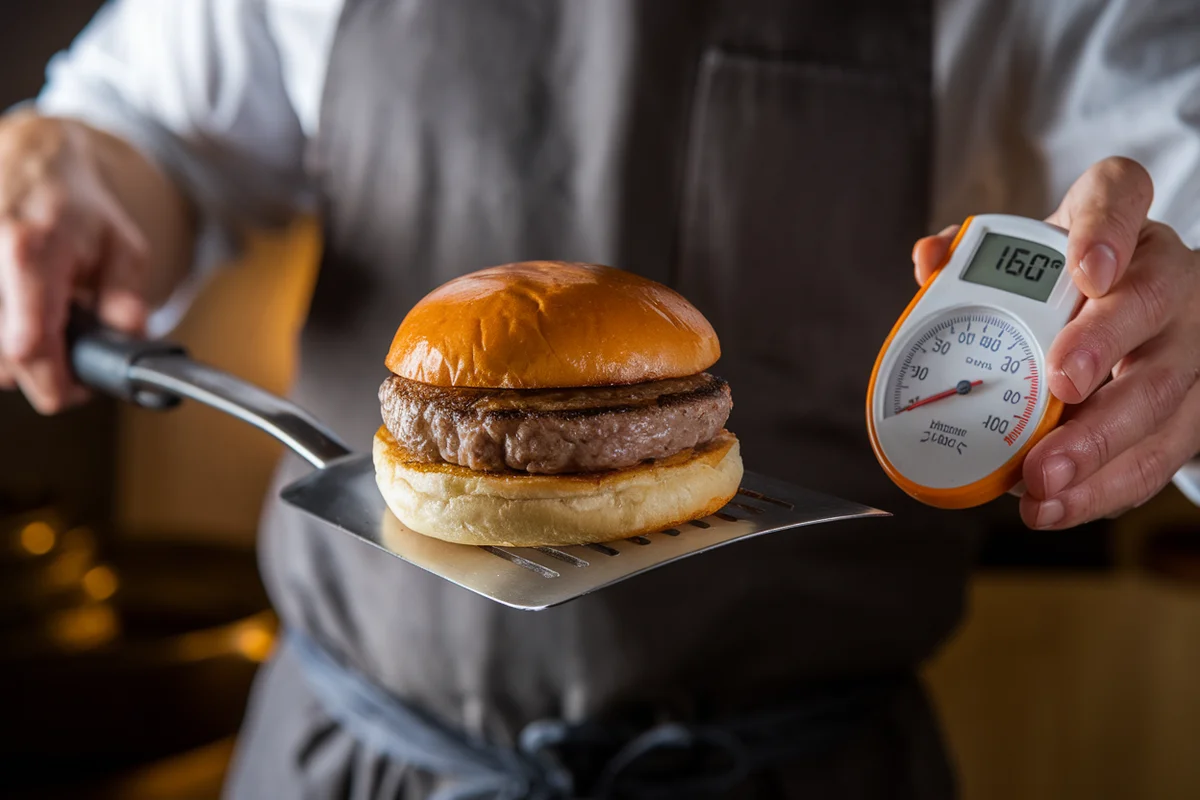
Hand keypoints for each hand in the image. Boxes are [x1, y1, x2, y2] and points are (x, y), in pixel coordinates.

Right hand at [0, 111, 175, 413]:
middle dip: (38, 374)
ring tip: (45, 330)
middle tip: (68, 364)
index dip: (53, 383)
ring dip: (15, 358)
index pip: (29, 345)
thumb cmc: (77, 206)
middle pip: (2, 358)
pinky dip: (1, 339)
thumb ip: (127, 297)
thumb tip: (127, 342)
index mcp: (31, 252)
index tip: (76, 392)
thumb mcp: (123, 246)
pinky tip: (21, 319)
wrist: (30, 158)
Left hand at [911, 157, 1199, 528]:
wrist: (1123, 324)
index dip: (1105, 229)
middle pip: (1151, 305)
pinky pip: (1157, 455)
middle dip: (1103, 348)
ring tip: (1042, 479)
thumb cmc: (1059, 292)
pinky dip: (1103, 488)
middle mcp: (1166, 279)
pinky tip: (1059, 506)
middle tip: (1060, 386)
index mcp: (1119, 228)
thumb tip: (929, 261)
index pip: (1120, 197)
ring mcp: (1186, 346)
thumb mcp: (1019, 264)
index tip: (1084, 269)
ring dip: (1100, 443)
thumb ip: (969, 258)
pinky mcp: (1188, 411)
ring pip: (1161, 392)